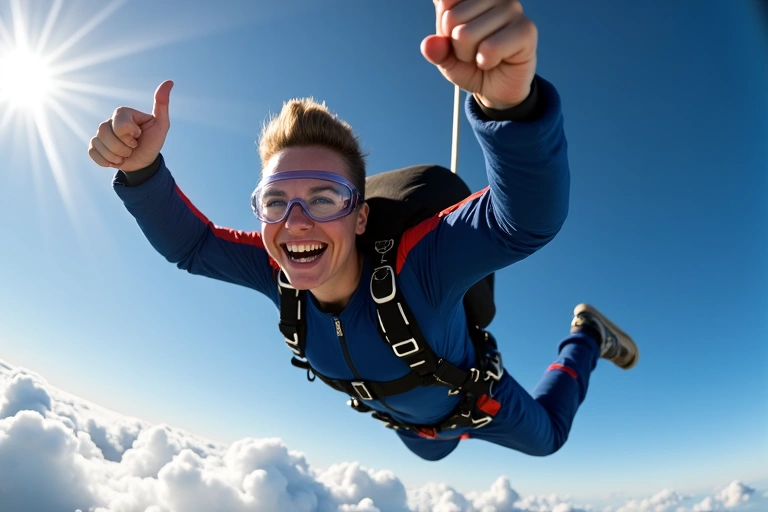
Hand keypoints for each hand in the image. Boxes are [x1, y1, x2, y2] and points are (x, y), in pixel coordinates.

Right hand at [88, 81, 173, 171]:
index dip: (130, 135)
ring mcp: (100, 133)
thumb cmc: (153, 141)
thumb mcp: (161, 125)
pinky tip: (116, 159)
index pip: (119, 125)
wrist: (145, 162)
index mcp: (122, 112)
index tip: (139, 135)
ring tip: (125, 154)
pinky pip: (92, 153)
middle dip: (123, 147)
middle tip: (133, 147)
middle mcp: (109, 120)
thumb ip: (162, 104)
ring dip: (116, 155)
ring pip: (98, 143)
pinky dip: (106, 161)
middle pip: (105, 133)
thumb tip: (169, 81)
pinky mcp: (94, 146)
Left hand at [421, 0, 536, 109]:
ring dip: (471, 55)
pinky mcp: (526, 29)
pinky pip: (490, 47)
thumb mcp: (446, 59)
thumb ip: (436, 49)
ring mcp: (511, 9)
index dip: (444, 29)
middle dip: (456, 45)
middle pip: (451, 18)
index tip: (456, 37)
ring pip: (466, 34)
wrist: (497, 89)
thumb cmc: (472, 65)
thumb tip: (428, 45)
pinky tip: (495, 61)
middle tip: (473, 52)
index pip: (444, 1)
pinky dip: (486, 61)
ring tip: (484, 56)